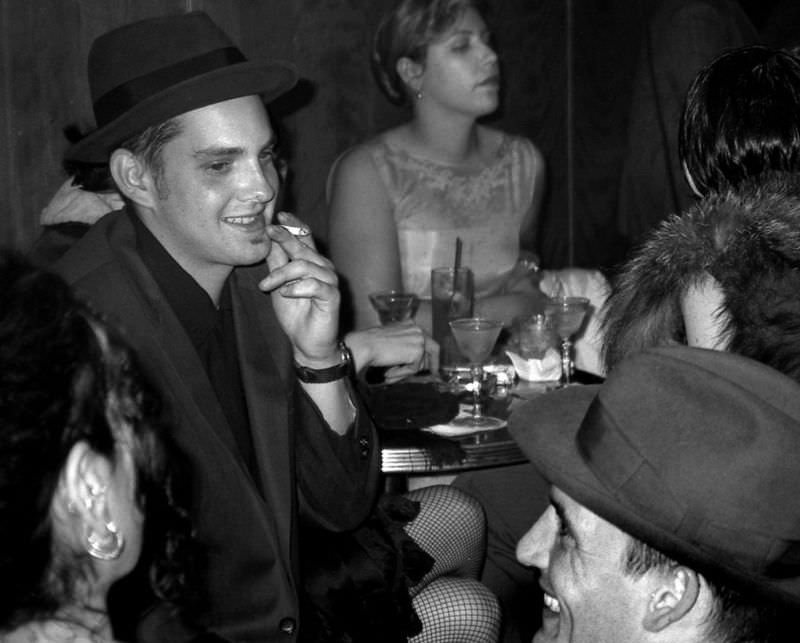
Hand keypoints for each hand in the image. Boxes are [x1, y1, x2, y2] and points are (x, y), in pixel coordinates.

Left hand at [258, 212, 340, 365]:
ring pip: (305, 266)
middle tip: (269, 232)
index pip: (305, 238)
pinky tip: (285, 294)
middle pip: (303, 248)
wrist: (307, 343)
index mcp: (312, 263)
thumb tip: (268, 240)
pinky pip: (314, 284)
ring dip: (282, 275)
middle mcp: (324, 268)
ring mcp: (330, 281)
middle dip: (284, 239)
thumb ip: (276, 263)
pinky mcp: (333, 296)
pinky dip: (297, 288)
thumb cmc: (295, 314)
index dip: (294, 225)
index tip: (279, 215)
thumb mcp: (278, 285)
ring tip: (267, 287)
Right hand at [345, 322, 439, 383]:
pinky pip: (413, 370)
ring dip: (405, 371)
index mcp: (411, 324)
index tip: (431, 364)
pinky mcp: (417, 352)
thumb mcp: (390, 338)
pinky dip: (401, 374)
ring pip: (420, 363)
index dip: (430, 354)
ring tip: (389, 373)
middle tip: (432, 375)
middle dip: (432, 364)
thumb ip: (403, 345)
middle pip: (434, 349)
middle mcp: (418, 330)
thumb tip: (413, 361)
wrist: (364, 345)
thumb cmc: (371, 343)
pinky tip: (389, 372)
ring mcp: (419, 340)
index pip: (427, 340)